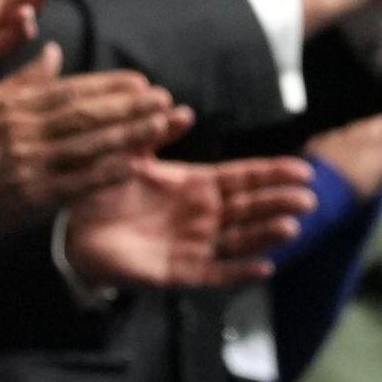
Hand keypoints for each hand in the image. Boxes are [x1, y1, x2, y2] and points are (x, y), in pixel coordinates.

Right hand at [0, 48, 188, 234]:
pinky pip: (78, 181)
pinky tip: (135, 163)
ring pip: (88, 144)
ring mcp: (29, 163)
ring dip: (130, 135)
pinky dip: (108, 171)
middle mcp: (23, 131)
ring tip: (163, 125)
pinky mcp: (33, 195)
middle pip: (85, 114)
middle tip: (166, 100)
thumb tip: (55, 52)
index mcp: (13, 106)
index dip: (108, 86)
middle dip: (129, 107)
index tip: (141, 82)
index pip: (69, 91)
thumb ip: (25, 80)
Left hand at [64, 155, 316, 288]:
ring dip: (265, 234)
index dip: (271, 174)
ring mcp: (194, 244)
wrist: (73, 230)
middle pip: (249, 208)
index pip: (242, 179)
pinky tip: (263, 267)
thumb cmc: (104, 191)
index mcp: (195, 185)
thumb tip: (182, 109)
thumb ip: (154, 135)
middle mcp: (202, 216)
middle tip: (308, 197)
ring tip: (291, 226)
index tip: (303, 169)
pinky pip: (215, 273)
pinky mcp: (180, 272)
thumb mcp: (130, 156)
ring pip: (238, 239)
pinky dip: (238, 271)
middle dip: (278, 202)